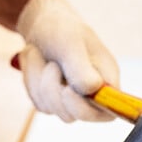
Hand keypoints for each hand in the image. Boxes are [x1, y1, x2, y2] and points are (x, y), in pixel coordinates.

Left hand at [16, 0, 119, 122]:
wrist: (41, 26)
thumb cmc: (61, 29)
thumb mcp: (70, 42)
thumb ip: (81, 67)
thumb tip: (92, 89)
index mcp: (107, 79)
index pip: (110, 111)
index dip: (88, 109)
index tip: (68, 90)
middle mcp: (92, 94)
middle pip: (75, 115)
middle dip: (54, 91)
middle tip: (52, 65)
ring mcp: (70, 101)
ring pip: (51, 108)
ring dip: (39, 81)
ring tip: (43, 56)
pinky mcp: (51, 102)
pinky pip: (38, 102)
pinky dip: (31, 81)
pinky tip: (38, 63)